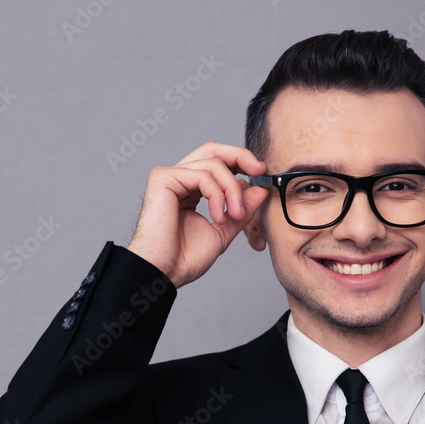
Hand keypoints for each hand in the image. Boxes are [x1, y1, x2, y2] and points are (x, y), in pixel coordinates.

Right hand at [126, 142, 268, 287]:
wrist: (164, 272)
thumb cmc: (184, 258)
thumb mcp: (223, 231)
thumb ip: (241, 210)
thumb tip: (260, 189)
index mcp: (190, 188)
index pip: (217, 162)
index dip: (241, 162)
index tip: (261, 174)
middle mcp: (178, 178)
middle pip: (213, 150)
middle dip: (240, 157)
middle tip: (259, 170)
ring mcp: (169, 176)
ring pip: (213, 164)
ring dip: (232, 189)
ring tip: (236, 214)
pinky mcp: (163, 179)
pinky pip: (202, 175)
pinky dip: (217, 194)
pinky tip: (218, 217)